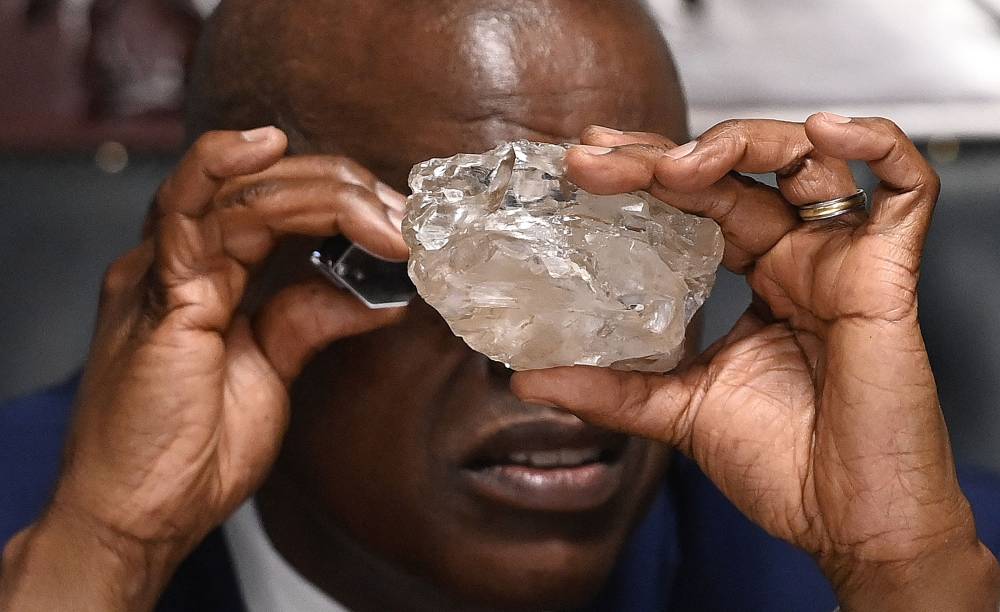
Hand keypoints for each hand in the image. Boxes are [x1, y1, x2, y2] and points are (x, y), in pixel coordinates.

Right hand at [0, 127, 408, 610]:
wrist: (138, 518)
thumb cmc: (187, 454)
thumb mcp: (270, 369)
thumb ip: (309, 317)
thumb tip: (374, 291)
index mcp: (202, 277)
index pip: (275, 208)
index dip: (343, 205)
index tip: (402, 227)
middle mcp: (177, 262)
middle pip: (265, 190)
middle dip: (347, 195)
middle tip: (407, 221)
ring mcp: (163, 272)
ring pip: (241, 192)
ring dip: (322, 192)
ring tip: (383, 215)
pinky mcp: (158, 294)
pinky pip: (183, 209)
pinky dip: (222, 166)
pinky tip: (266, 147)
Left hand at [512, 115, 999, 609]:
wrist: (846, 526)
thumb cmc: (784, 468)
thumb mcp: (678, 410)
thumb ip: (609, 390)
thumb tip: (524, 381)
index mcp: (759, 278)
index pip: (700, 201)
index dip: (647, 173)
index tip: (584, 164)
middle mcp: (798, 258)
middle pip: (736, 173)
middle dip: (661, 157)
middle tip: (595, 157)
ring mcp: (843, 261)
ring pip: (806, 161)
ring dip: (737, 144)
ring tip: (671, 166)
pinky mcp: (888, 276)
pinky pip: (907, 190)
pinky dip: (876, 147)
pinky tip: (822, 131)